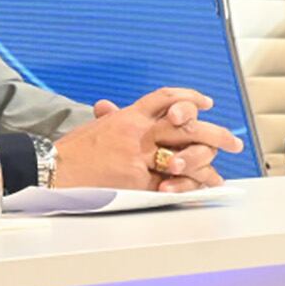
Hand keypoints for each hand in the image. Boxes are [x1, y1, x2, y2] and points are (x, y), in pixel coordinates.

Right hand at [50, 86, 244, 191]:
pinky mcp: (135, 181)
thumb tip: (111, 108)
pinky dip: (187, 186)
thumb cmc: (71, 150)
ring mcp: (138, 156)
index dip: (189, 98)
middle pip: (184, 125)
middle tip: (233, 141)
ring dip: (205, 161)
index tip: (207, 103)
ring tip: (221, 169)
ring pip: (182, 154)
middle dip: (213, 133)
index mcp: (129, 115)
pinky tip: (201, 188)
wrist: (51, 169)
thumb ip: (112, 117)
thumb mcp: (96, 126)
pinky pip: (169, 183)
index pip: (165, 98)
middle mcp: (138, 132)